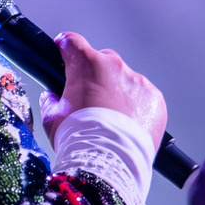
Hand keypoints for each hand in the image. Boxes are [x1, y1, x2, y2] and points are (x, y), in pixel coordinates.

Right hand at [40, 33, 166, 148]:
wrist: (109, 162)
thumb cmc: (79, 139)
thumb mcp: (52, 119)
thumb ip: (51, 101)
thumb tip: (51, 97)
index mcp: (86, 65)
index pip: (72, 42)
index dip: (66, 47)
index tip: (65, 52)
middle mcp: (114, 67)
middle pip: (102, 61)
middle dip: (94, 75)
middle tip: (89, 100)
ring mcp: (137, 82)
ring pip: (124, 79)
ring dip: (117, 91)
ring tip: (111, 118)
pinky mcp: (154, 99)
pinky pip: (143, 96)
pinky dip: (136, 106)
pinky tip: (127, 124)